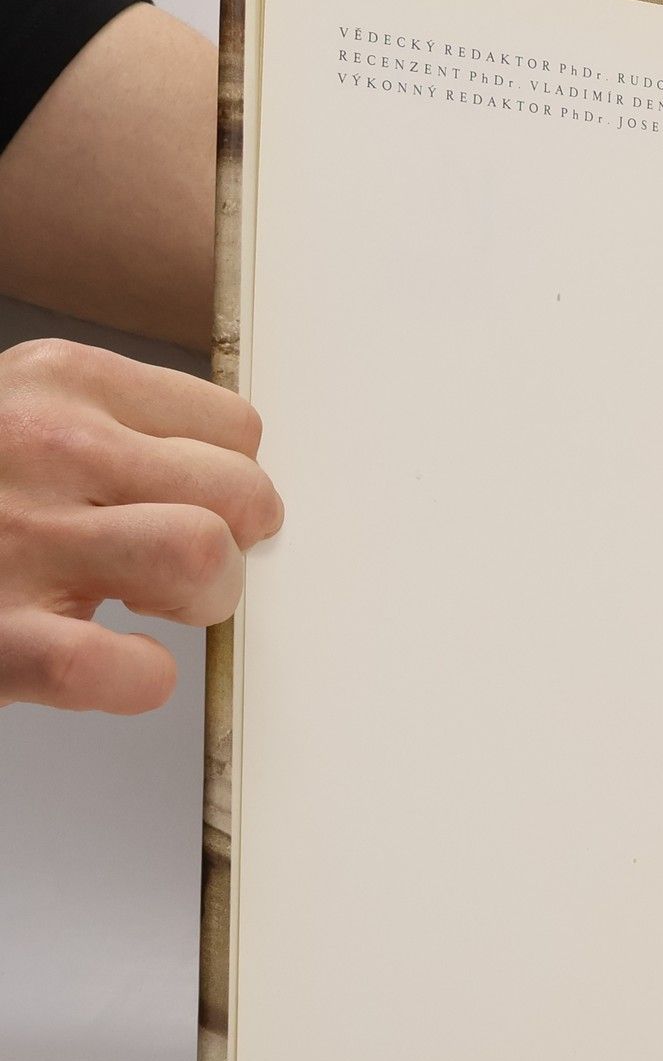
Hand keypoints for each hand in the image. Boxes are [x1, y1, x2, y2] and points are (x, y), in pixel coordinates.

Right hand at [0, 338, 280, 712]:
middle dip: (235, 542)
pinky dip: (140, 679)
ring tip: (152, 608)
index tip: (193, 508)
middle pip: (241, 491)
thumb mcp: (21, 415)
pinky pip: (120, 668)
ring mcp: (16, 541)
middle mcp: (44, 447)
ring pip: (200, 554)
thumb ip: (117, 428)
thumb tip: (237, 480)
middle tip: (182, 569)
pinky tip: (115, 667)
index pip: (236, 429)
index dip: (228, 482)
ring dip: (203, 598)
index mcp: (60, 381)